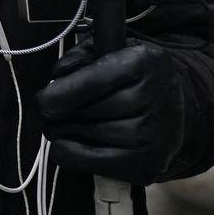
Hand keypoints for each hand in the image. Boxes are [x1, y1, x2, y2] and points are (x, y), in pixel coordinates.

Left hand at [36, 40, 184, 184]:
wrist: (171, 106)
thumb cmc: (131, 77)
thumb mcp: (110, 50)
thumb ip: (80, 57)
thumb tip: (56, 78)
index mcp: (143, 62)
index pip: (94, 80)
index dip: (61, 93)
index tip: (42, 101)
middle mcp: (154, 97)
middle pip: (91, 112)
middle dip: (60, 115)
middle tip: (49, 115)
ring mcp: (155, 134)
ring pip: (93, 138)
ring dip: (65, 135)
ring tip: (59, 127)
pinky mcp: (149, 164)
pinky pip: (99, 165)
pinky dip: (73, 157)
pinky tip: (65, 146)